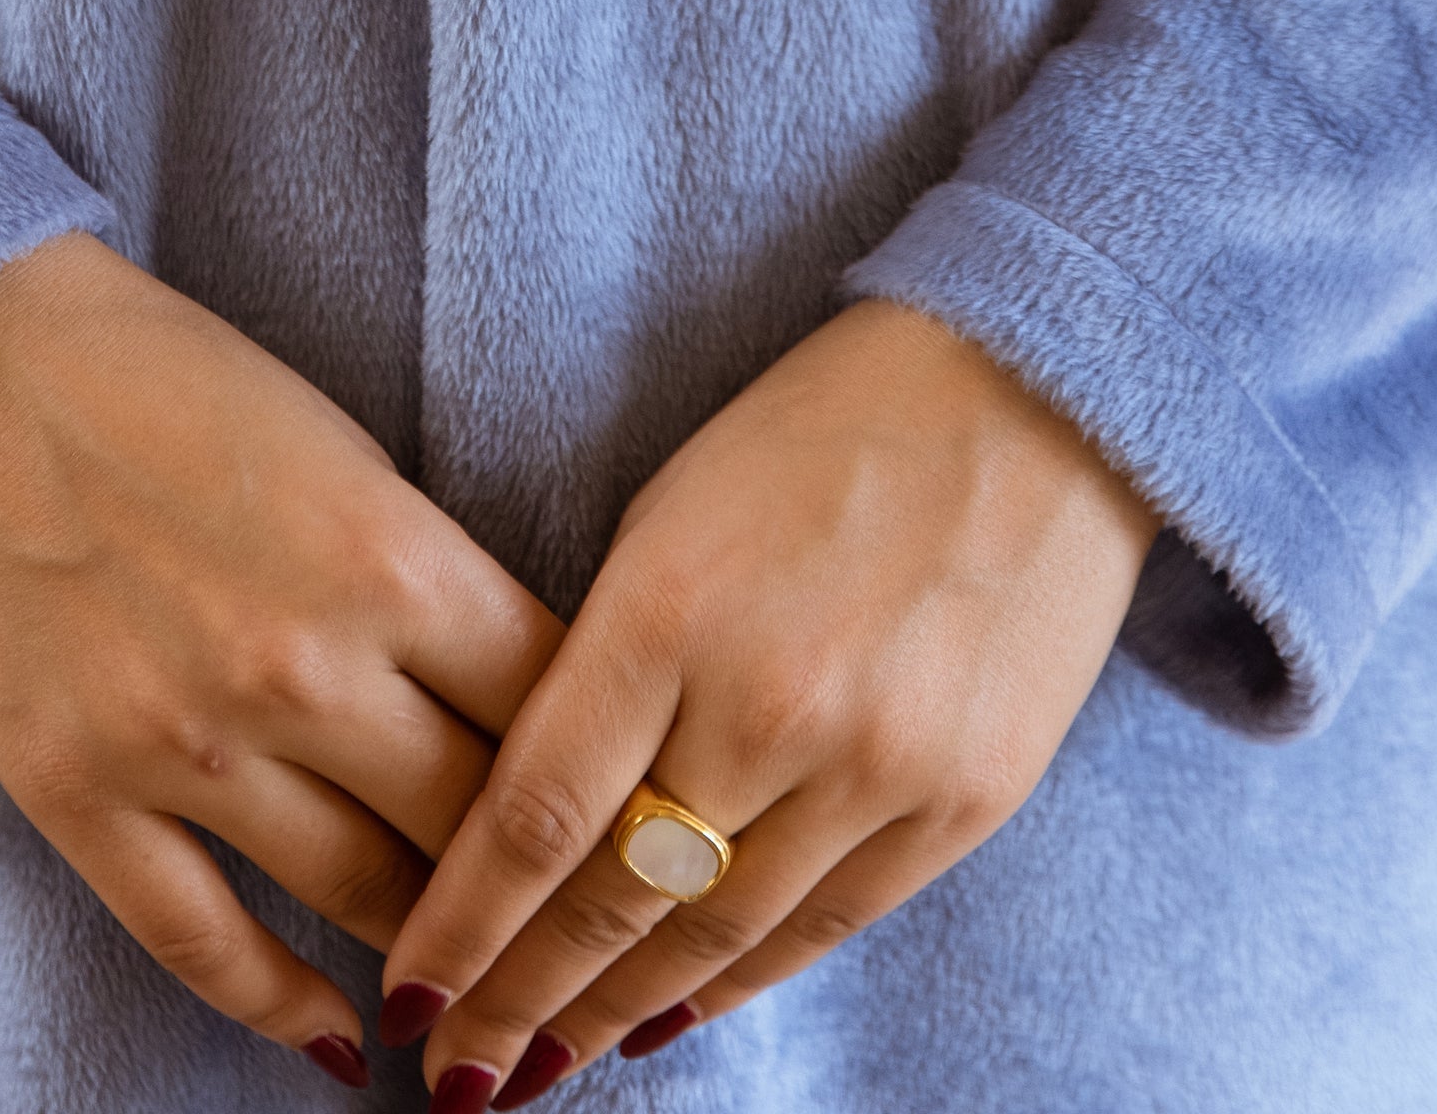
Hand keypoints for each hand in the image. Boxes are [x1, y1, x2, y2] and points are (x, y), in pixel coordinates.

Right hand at [0, 232, 564, 1089]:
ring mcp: (184, 743)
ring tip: (481, 989)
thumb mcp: (337, 448)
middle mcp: (301, 666)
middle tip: (577, 922)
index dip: (605, 772)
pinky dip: (285, 1009)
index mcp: (384, 556)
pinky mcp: (79, 793)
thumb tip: (517, 699)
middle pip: (477, 823)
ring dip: (434, 952)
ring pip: (363, 897)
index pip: (552, 708)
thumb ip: (423, 575)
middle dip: (536, 882)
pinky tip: (342, 1044)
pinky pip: (203, 942)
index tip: (630, 811)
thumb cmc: (163, 376)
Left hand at [376, 302, 1155, 1102]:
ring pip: (715, 938)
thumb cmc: (820, 430)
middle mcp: (768, 702)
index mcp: (670, 606)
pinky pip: (824, 926)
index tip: (406, 997)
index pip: (536, 815)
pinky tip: (669, 1018)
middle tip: (455, 1076)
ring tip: (542, 1066)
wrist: (1030, 391)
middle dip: (522, 1002)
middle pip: (615, 901)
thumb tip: (542, 811)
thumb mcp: (673, 508)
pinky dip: (738, 983)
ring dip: (617, 1016)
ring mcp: (876, 763)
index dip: (462, 927)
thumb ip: (607, 659)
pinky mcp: (961, 802)